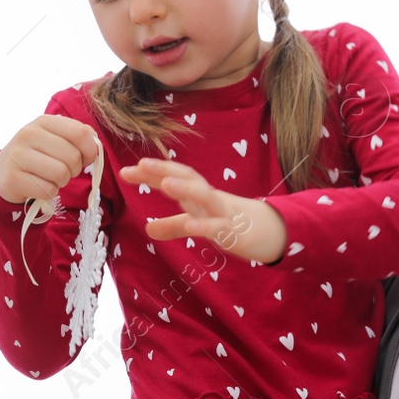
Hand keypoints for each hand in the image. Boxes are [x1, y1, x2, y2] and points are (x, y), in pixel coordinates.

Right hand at [0, 114, 99, 204]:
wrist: (4, 173)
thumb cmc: (37, 156)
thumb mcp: (54, 139)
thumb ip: (77, 137)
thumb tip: (95, 146)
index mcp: (43, 121)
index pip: (81, 133)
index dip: (90, 151)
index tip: (85, 159)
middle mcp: (28, 134)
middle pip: (72, 157)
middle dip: (74, 170)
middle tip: (64, 171)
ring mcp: (18, 156)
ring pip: (61, 174)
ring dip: (62, 182)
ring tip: (51, 178)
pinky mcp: (12, 178)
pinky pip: (47, 190)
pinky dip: (49, 193)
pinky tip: (40, 186)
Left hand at [118, 158, 287, 263]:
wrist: (272, 232)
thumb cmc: (230, 223)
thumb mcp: (199, 224)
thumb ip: (174, 226)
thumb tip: (148, 230)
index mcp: (199, 194)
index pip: (174, 177)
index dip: (151, 173)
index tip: (125, 171)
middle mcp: (209, 198)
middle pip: (187, 177)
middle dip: (164, 170)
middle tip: (139, 165)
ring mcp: (223, 212)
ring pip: (205, 196)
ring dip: (185, 188)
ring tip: (165, 183)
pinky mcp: (234, 231)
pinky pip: (219, 227)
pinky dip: (205, 225)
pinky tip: (191, 225)